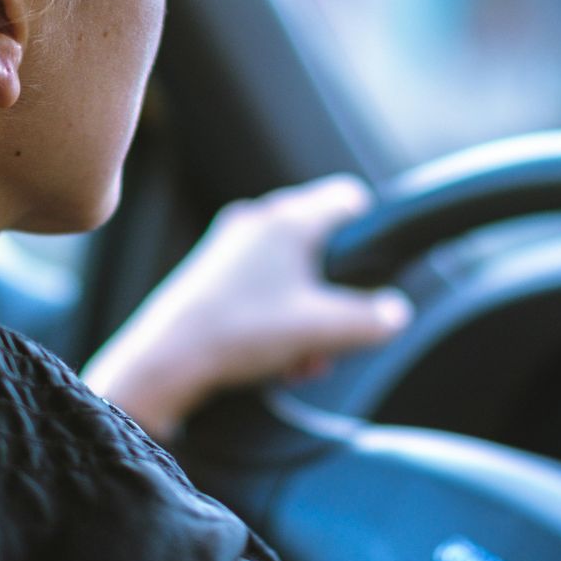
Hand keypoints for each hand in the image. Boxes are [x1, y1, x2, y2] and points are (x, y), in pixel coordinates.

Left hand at [82, 175, 412, 440]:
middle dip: (336, 295)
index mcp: (288, 220)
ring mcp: (231, 246)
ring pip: (292, 273)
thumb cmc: (241, 332)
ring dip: (308, 316)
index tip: (376, 269)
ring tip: (303, 359)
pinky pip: (263, 288)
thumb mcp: (322, 330)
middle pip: (321, 245)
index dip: (371, 231)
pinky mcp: (212, 274)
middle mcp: (258, 221)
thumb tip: (395, 313)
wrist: (166, 360)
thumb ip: (371, 320)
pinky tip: (277, 361)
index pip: (348, 198)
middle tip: (336, 335)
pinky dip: (278, 319)